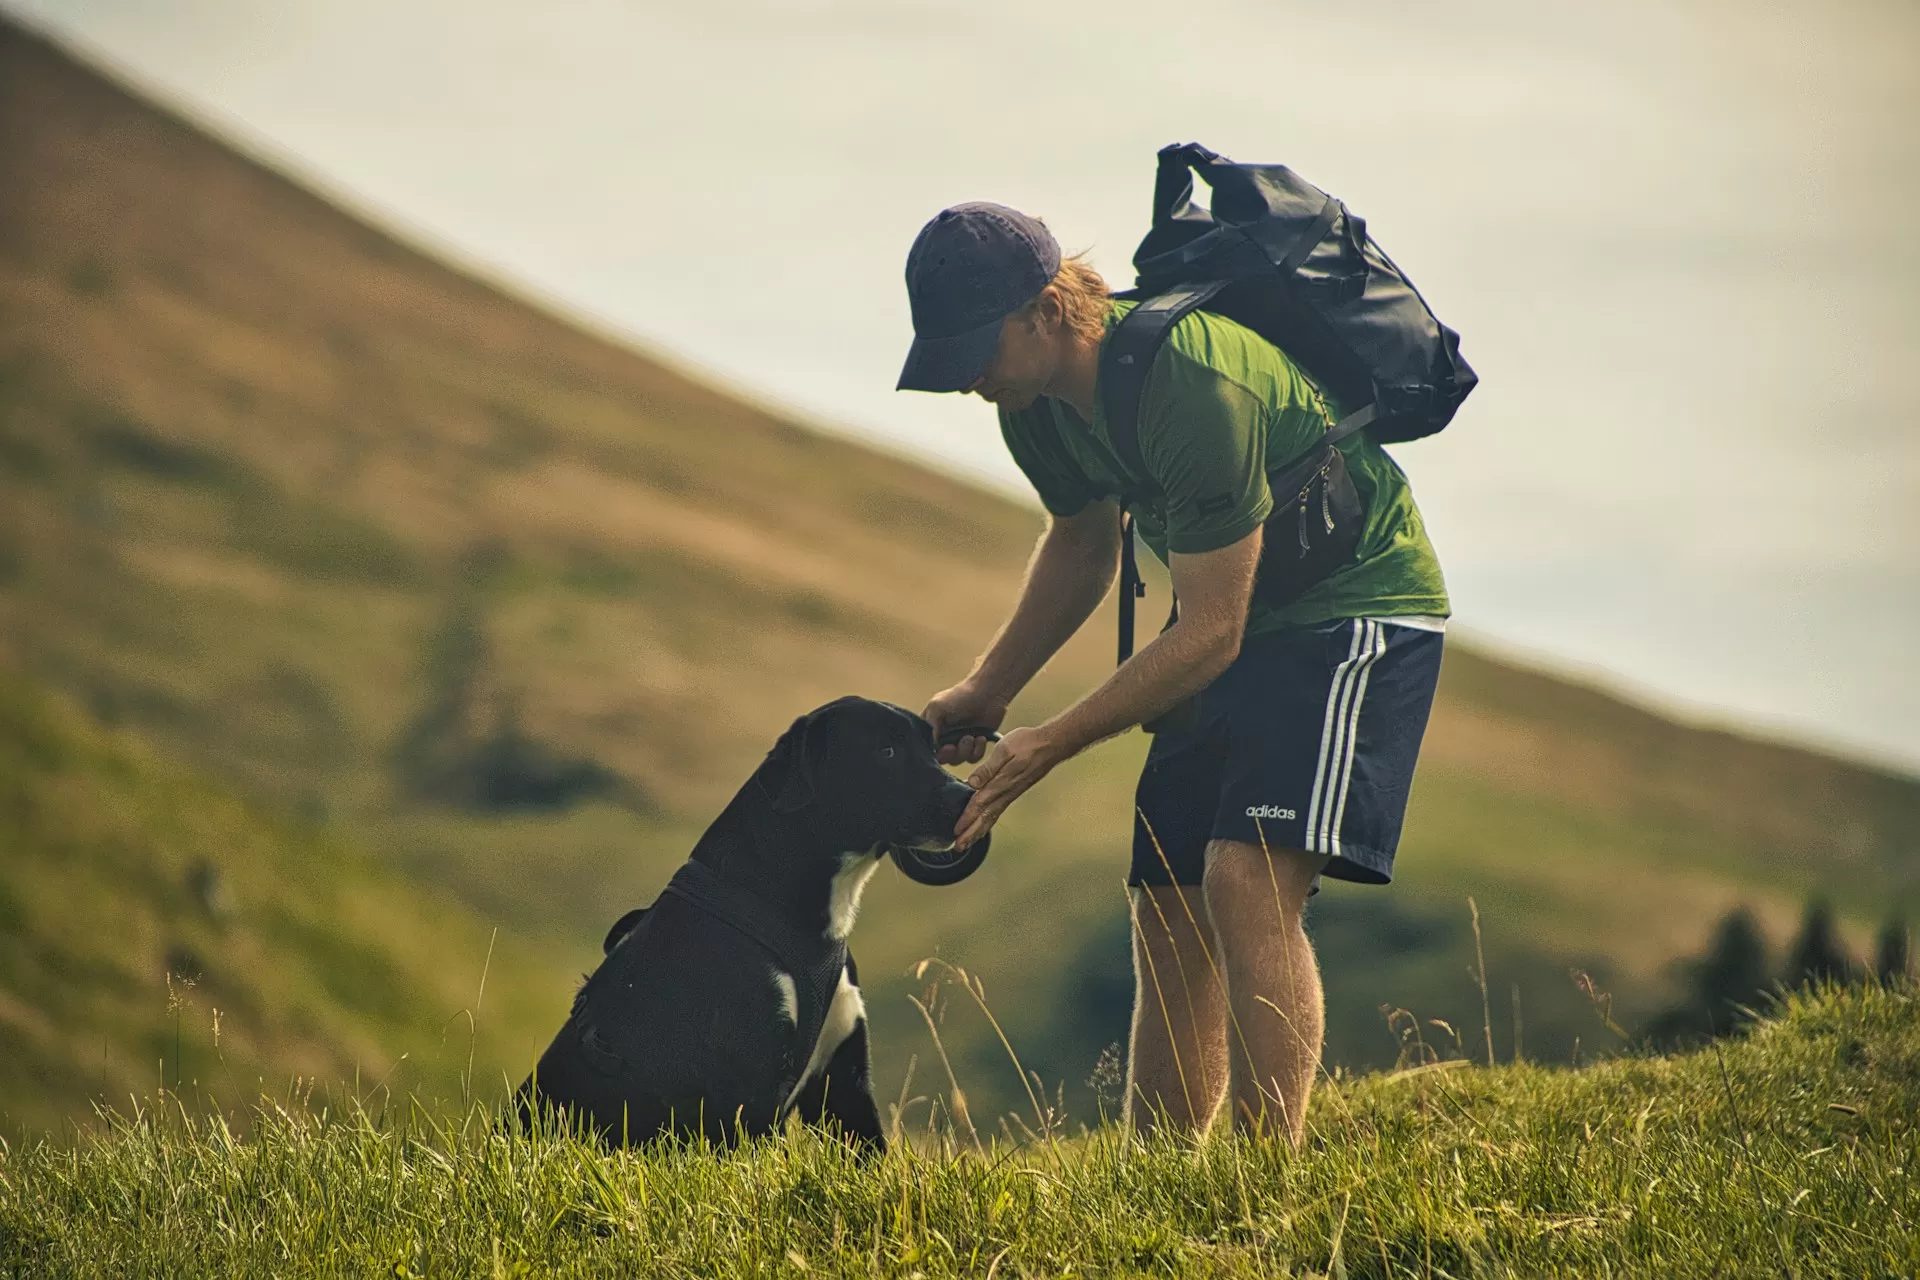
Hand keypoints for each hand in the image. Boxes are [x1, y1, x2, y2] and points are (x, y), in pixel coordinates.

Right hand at [922, 681, 1009, 764]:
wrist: (988, 694)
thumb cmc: (961, 696)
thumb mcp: (937, 706)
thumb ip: (930, 726)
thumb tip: (931, 746)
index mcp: (931, 728)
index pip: (927, 749)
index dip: (936, 753)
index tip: (946, 747)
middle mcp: (944, 737)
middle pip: (943, 758)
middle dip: (951, 754)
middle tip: (958, 744)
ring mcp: (959, 742)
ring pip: (958, 760)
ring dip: (965, 751)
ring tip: (971, 737)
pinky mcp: (975, 745)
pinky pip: (973, 758)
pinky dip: (978, 750)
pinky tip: (981, 738)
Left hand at [954, 725, 1067, 849]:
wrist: (1050, 745)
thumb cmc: (1027, 744)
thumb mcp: (1005, 749)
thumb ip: (988, 768)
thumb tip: (972, 783)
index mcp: (1001, 783)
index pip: (979, 804)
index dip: (967, 818)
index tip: (955, 831)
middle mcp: (1005, 793)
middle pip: (985, 818)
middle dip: (971, 834)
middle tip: (958, 847)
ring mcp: (1010, 794)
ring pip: (991, 817)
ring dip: (977, 832)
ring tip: (967, 843)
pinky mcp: (1014, 792)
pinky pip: (997, 812)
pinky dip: (987, 823)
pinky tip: (983, 826)